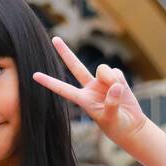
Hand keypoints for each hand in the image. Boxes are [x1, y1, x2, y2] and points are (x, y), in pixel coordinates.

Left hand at [31, 36, 150, 148]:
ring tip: (117, 91)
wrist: (131, 125)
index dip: (49, 82)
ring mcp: (101, 82)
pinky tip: (122, 90)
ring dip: (111, 78)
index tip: (34, 75)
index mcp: (83, 99)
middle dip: (65, 52)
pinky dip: (120, 80)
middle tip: (54, 39)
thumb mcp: (111, 118)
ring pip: (103, 69)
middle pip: (75, 66)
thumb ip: (112, 102)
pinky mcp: (114, 78)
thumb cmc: (117, 126)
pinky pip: (116, 72)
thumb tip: (115, 86)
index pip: (62, 89)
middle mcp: (89, 88)